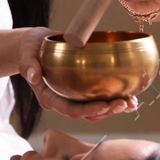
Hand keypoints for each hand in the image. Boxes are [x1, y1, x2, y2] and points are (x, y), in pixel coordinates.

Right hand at [15, 28, 138, 121]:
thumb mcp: (26, 53)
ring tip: (132, 103)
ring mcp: (73, 97)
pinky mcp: (82, 89)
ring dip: (114, 108)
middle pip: (87, 113)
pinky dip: (114, 98)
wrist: (33, 46)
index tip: (105, 105)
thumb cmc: (29, 49)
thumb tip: (33, 75)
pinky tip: (130, 96)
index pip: (71, 110)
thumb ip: (28, 65)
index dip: (89, 110)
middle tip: (125, 103)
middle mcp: (63, 101)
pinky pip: (99, 97)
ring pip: (96, 109)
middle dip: (107, 111)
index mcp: (50, 98)